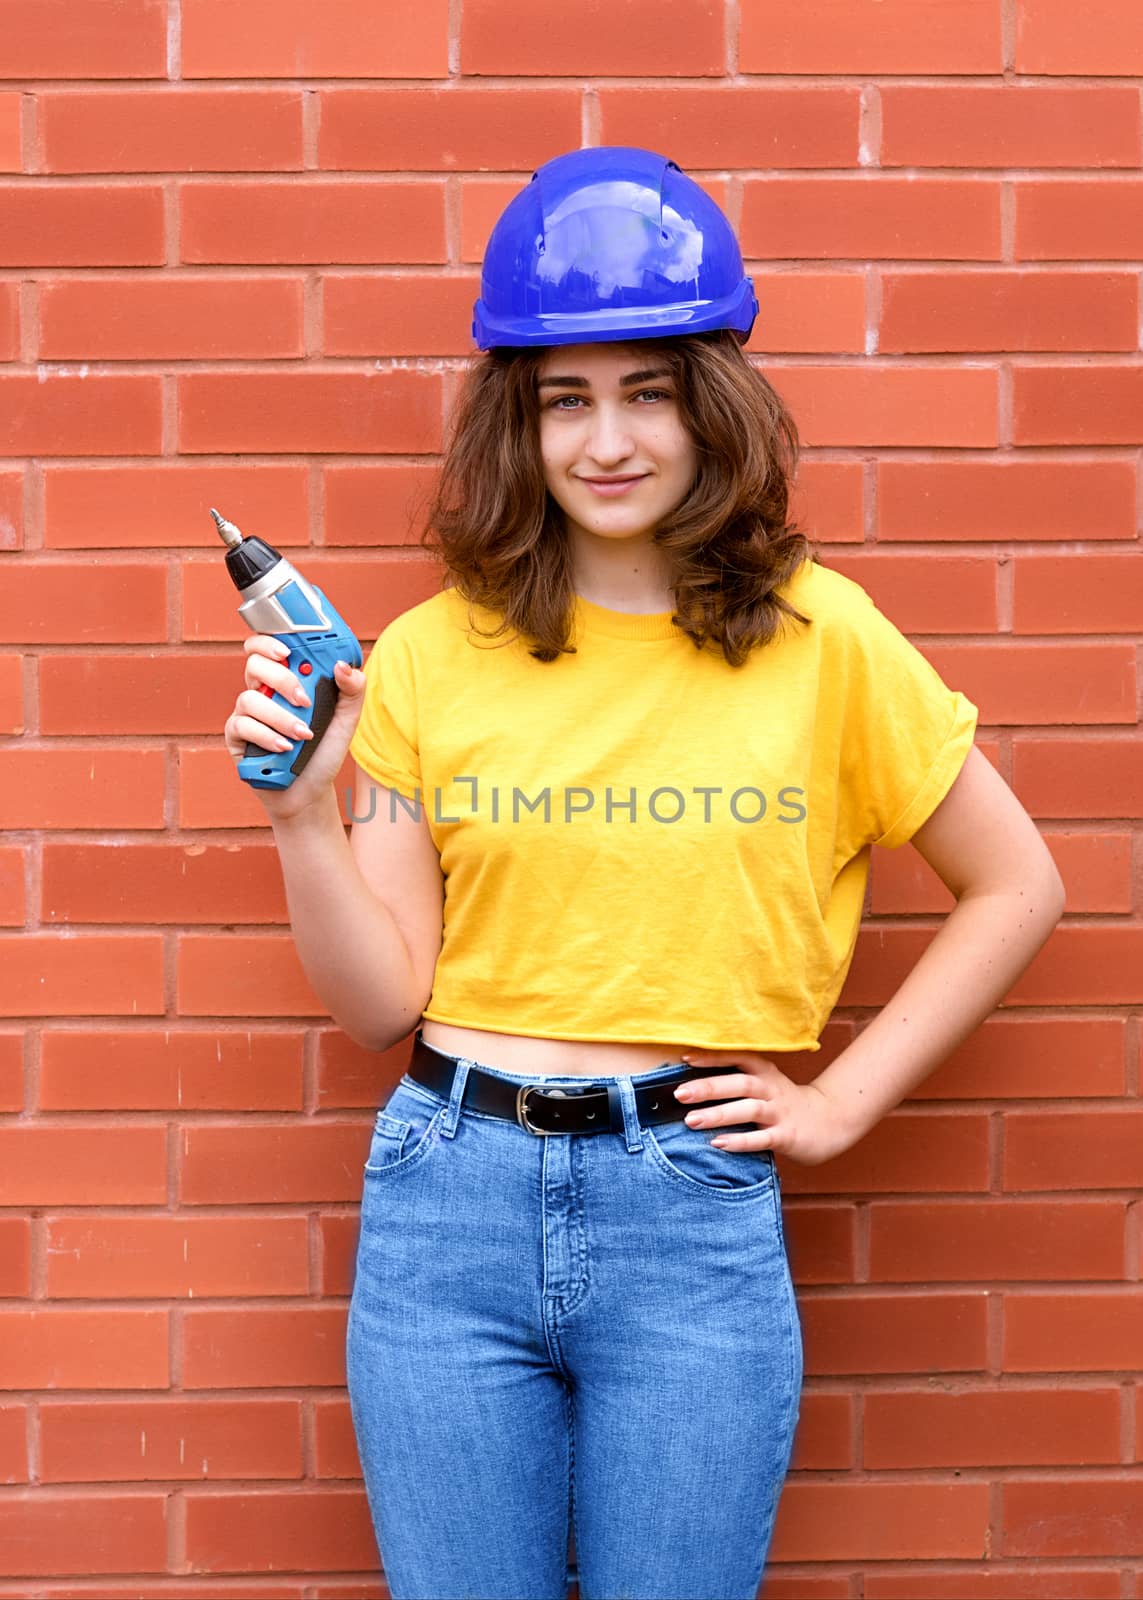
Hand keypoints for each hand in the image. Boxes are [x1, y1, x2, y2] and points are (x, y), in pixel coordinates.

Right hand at [223, 634, 365, 823]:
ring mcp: (247, 714)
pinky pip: (242, 726)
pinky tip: (285, 747)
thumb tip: (342, 665)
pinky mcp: (236, 737)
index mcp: (285, 680)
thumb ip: (352, 690)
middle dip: (281, 679)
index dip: (270, 641)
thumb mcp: (346, 720)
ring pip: (249, 698)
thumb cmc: (323, 751)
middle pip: (254, 665)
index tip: (288, 652)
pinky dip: (266, 736)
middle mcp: (262, 692)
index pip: (267, 648)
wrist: (310, 791)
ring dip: (280, 717)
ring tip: (303, 735)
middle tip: (304, 700)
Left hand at [672, 1048, 855, 1166]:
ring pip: (749, 1110)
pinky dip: (740, 1141)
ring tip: (691, 1121)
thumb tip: (692, 1085)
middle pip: (740, 1083)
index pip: (738, 1058)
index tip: (684, 1058)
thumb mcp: (765, 1085)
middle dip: (708, 1087)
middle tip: (679, 1094)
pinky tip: (719, 1144)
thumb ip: (737, 1082)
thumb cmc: (784, 1103)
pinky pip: (762, 1138)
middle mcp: (772, 1089)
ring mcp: (780, 1113)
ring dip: (719, 1114)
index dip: (712, 1057)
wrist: (831, 1122)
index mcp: (764, 1073)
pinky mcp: (788, 1136)